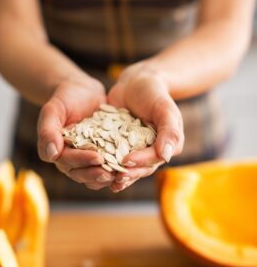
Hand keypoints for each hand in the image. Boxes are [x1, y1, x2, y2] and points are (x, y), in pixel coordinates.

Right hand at [37, 75, 115, 189]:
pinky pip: (106, 167)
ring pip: (93, 175)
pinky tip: (128, 167)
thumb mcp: (53, 110)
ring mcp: (86, 158)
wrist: (83, 92)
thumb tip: (51, 155)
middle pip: (81, 173)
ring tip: (121, 174)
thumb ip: (48, 131)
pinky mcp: (100, 155)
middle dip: (95, 174)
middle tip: (111, 172)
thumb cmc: (65, 98)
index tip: (97, 157)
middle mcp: (70, 159)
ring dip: (106, 177)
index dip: (82, 161)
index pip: (68, 162)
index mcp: (57, 151)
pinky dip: (115, 169)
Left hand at [107, 61, 183, 191]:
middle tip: (115, 180)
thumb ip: (169, 131)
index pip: (154, 159)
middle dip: (129, 174)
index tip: (127, 162)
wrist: (134, 84)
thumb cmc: (153, 94)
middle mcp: (150, 150)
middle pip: (141, 167)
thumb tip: (167, 156)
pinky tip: (97, 170)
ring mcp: (134, 149)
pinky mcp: (119, 145)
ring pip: (128, 167)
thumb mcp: (164, 109)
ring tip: (107, 182)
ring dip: (118, 176)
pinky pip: (114, 157)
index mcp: (165, 145)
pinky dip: (107, 165)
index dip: (141, 162)